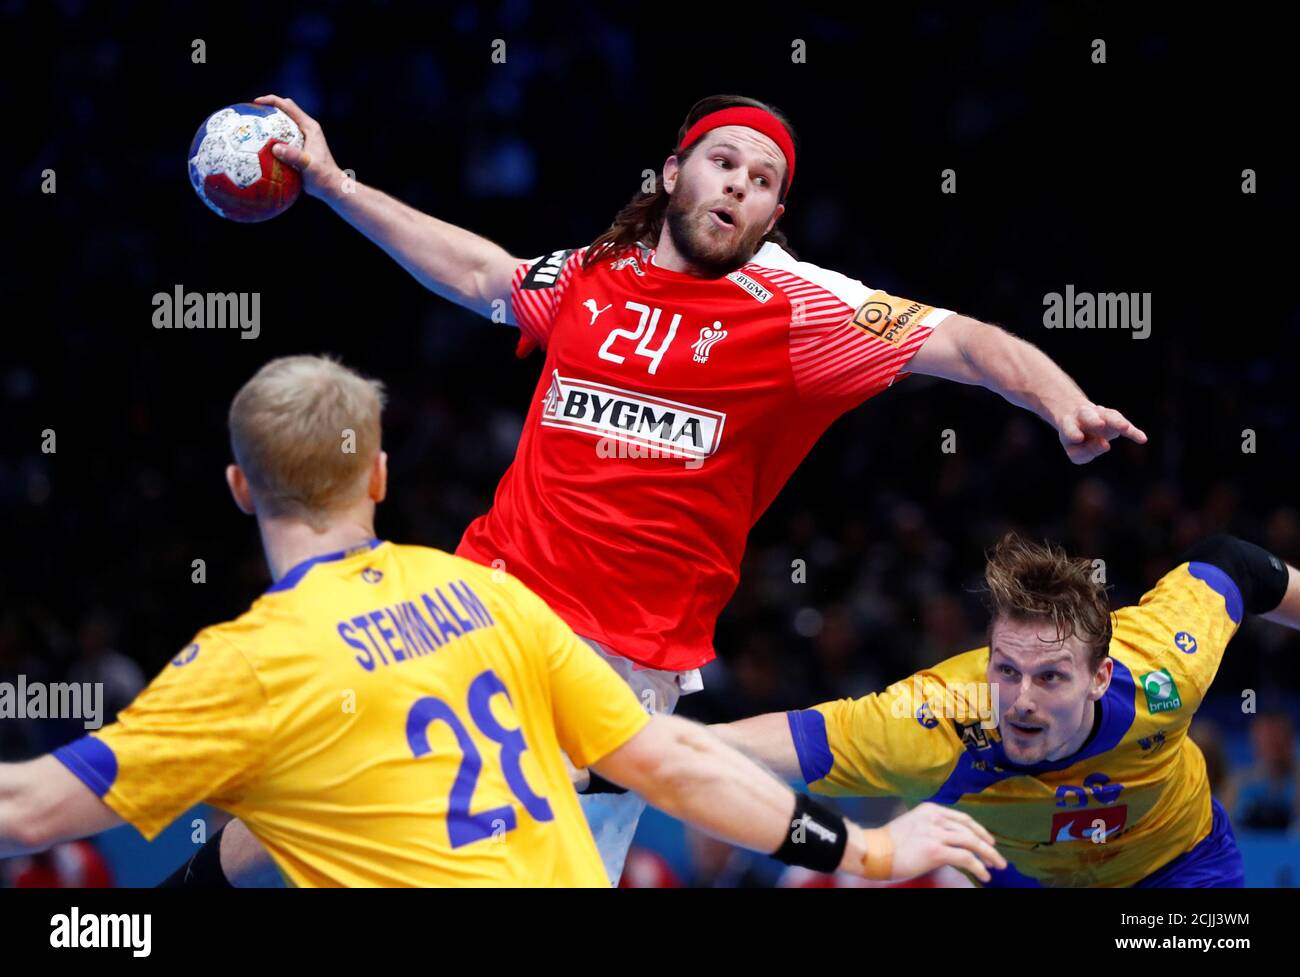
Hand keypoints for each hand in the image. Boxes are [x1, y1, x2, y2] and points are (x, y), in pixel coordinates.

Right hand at [253, 94, 344, 199]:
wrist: (331, 187)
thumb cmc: (323, 177)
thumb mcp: (309, 166)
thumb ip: (294, 156)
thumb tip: (275, 148)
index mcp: (309, 127)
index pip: (288, 106)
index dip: (272, 100)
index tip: (255, 102)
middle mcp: (305, 129)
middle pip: (284, 110)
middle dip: (267, 108)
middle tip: (250, 112)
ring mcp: (301, 138)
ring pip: (281, 125)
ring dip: (267, 124)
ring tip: (250, 127)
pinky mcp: (297, 148)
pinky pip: (280, 139)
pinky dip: (269, 139)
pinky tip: (256, 147)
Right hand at [875, 802, 1005, 882]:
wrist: (874, 851)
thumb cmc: (889, 843)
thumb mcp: (913, 825)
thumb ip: (932, 827)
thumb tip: (950, 842)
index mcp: (930, 810)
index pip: (962, 818)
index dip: (979, 830)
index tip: (988, 840)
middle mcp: (935, 818)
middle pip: (970, 829)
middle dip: (987, 844)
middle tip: (997, 857)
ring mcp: (936, 833)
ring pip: (971, 842)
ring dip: (988, 855)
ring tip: (997, 866)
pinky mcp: (936, 850)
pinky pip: (965, 857)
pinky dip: (978, 866)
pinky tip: (984, 874)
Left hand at [1056, 402, 1146, 463]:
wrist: (1079, 418)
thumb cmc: (1076, 440)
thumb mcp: (1075, 451)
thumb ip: (1087, 451)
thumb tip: (1105, 444)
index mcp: (1068, 424)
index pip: (1069, 429)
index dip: (1073, 433)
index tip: (1078, 438)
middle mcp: (1083, 416)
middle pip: (1088, 416)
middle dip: (1094, 420)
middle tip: (1100, 424)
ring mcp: (1099, 414)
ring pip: (1108, 415)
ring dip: (1116, 421)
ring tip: (1124, 427)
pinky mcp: (1113, 417)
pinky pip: (1125, 425)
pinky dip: (1133, 432)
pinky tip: (1142, 439)